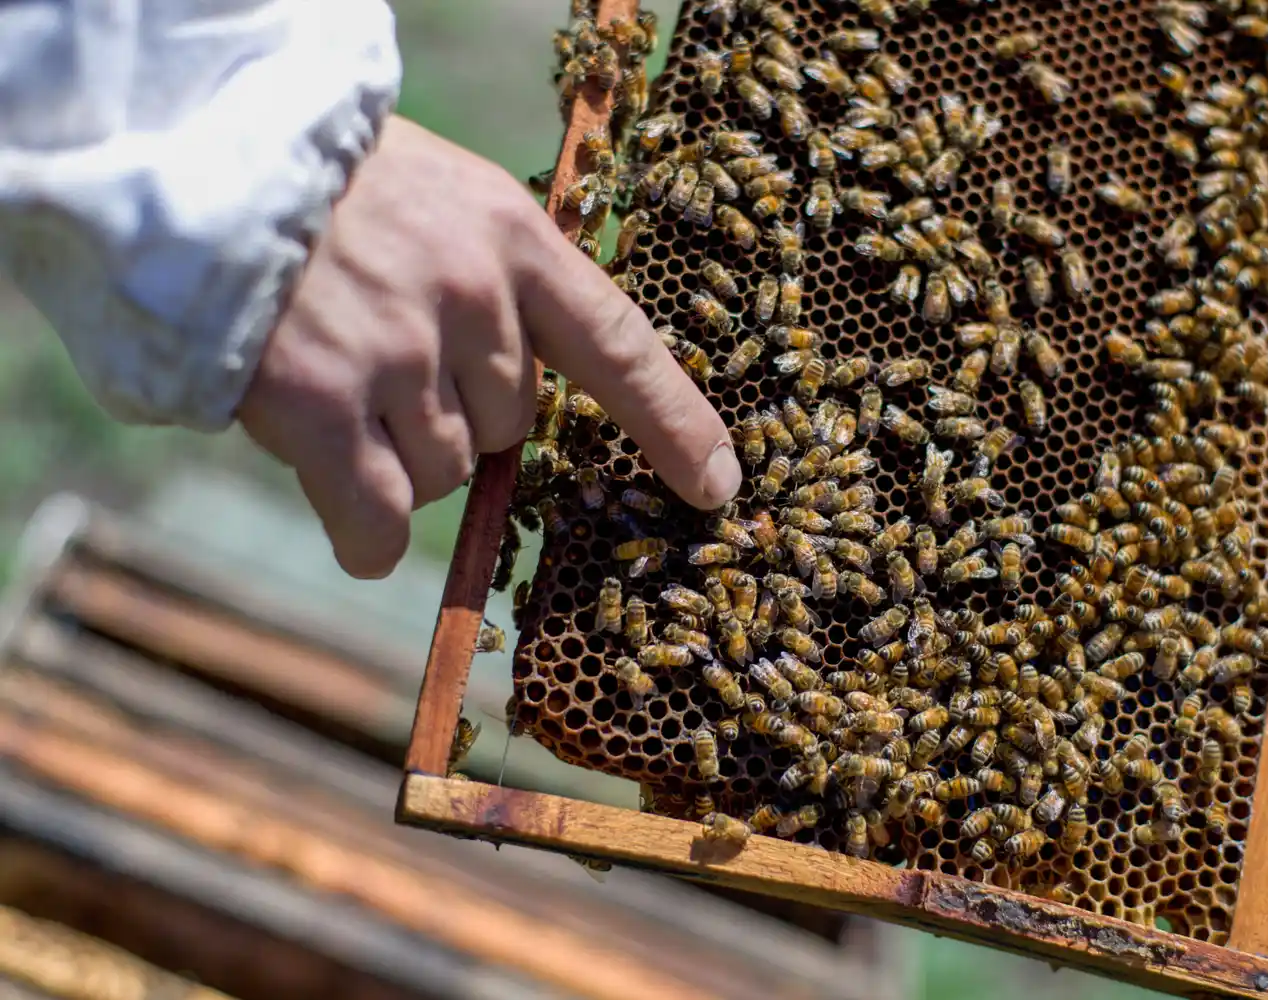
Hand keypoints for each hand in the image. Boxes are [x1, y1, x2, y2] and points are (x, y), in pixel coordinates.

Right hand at [237, 116, 740, 578]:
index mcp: (515, 240)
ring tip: (338, 383)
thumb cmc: (331, 192)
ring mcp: (398, 352)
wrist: (197, 159)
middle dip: (460, 416)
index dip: (674, 425)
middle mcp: (470, 298)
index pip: (621, 347)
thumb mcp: (447, 201)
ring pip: (446, 474)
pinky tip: (350, 517)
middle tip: (387, 358)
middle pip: (510, 427)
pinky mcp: (322, 405)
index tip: (715, 487)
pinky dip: (368, 535)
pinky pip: (380, 517)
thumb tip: (520, 411)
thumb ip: (500, 287)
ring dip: (402, 458)